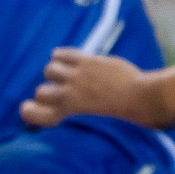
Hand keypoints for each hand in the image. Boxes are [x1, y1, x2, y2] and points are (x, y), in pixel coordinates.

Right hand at [20, 50, 159, 128]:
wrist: (143, 98)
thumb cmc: (123, 114)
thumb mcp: (94, 119)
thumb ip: (75, 111)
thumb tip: (62, 105)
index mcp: (69, 113)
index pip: (35, 114)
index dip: (32, 112)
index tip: (32, 110)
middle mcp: (68, 95)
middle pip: (40, 91)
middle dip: (47, 92)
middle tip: (62, 93)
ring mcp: (76, 77)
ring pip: (49, 70)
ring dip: (56, 72)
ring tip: (70, 75)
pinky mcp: (86, 62)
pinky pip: (60, 54)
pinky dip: (61, 56)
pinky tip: (72, 61)